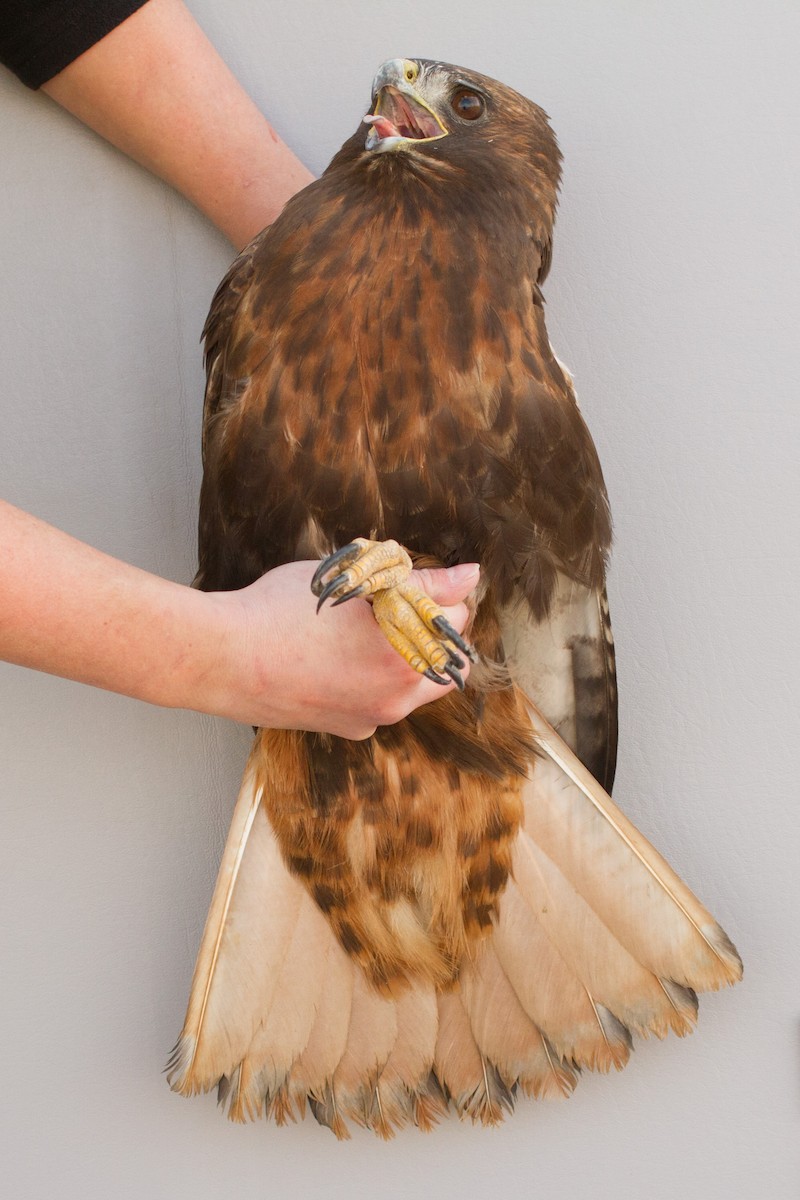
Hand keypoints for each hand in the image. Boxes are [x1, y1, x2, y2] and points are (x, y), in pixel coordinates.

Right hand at [211, 560, 478, 736]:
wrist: (223, 658)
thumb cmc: (280, 610)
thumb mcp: (354, 579)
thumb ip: (419, 580)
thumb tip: (469, 576)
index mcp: (406, 649)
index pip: (457, 616)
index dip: (441, 591)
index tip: (421, 581)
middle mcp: (399, 692)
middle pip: (450, 660)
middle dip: (437, 631)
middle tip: (406, 605)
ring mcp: (374, 715)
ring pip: (419, 687)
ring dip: (411, 658)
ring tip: (373, 631)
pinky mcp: (350, 728)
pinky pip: (383, 703)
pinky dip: (378, 682)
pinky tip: (344, 660)